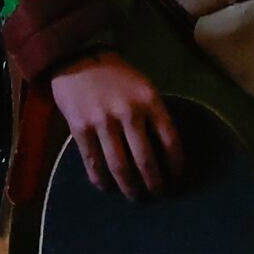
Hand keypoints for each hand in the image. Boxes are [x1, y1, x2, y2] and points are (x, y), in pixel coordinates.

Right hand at [46, 51, 185, 198]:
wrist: (76, 57)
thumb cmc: (114, 73)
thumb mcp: (142, 85)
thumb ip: (152, 112)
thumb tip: (162, 148)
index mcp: (149, 100)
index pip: (170, 139)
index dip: (175, 162)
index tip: (176, 175)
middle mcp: (128, 113)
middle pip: (146, 159)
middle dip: (154, 182)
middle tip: (157, 193)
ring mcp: (102, 122)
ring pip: (120, 166)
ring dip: (129, 186)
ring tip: (134, 196)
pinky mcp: (80, 128)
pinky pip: (93, 161)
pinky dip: (100, 179)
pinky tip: (106, 187)